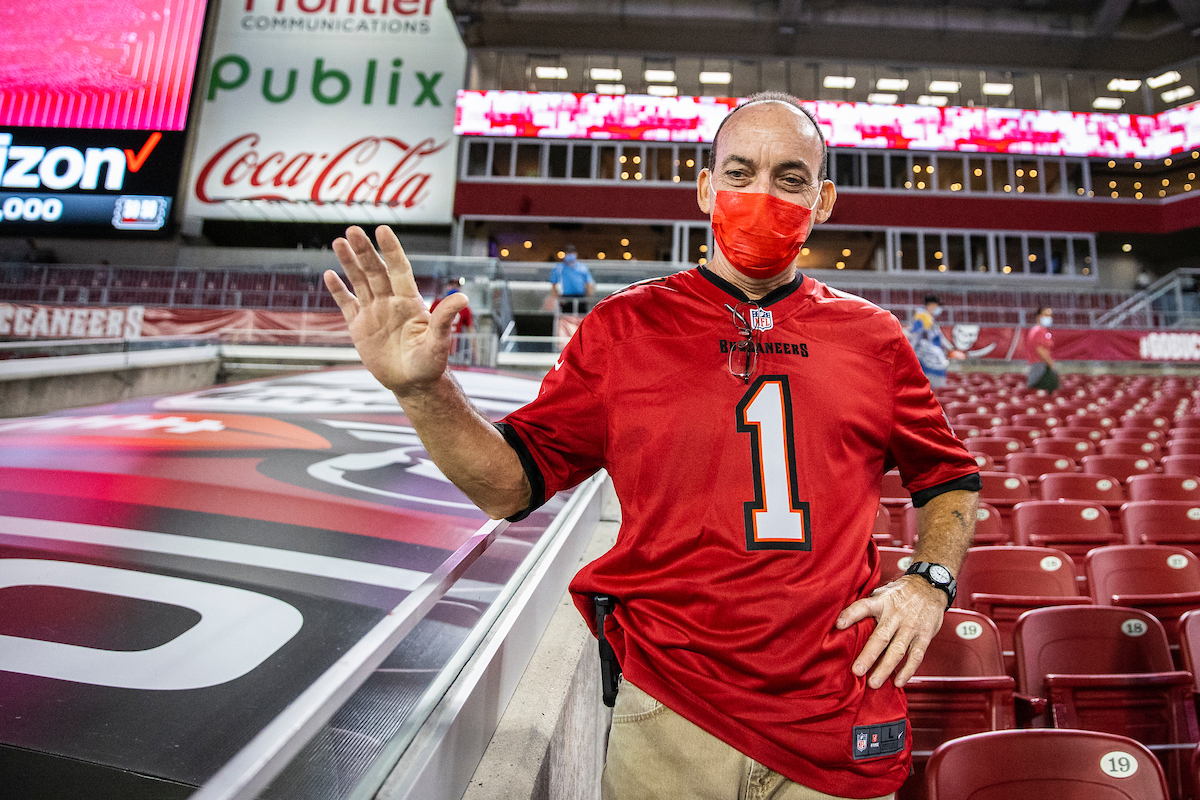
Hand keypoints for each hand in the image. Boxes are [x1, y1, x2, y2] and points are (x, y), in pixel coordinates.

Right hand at [324, 225, 466, 395]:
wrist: (413, 383)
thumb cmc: (430, 364)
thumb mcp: (438, 342)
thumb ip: (445, 319)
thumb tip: (462, 297)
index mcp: (410, 302)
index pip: (399, 270)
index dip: (391, 251)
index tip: (383, 230)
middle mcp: (391, 302)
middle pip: (375, 271)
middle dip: (364, 251)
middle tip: (353, 229)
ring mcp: (374, 312)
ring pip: (359, 282)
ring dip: (349, 262)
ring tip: (339, 241)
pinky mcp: (360, 327)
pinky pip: (347, 304)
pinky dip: (338, 290)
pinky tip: (329, 274)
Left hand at [835, 575, 946, 688]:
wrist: (930, 587)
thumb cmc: (900, 593)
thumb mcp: (882, 593)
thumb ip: (868, 606)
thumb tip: (842, 620)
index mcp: (882, 602)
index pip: (864, 607)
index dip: (851, 614)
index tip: (838, 624)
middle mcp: (896, 615)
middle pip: (881, 636)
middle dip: (869, 655)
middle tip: (857, 671)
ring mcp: (911, 626)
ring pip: (897, 650)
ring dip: (885, 668)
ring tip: (874, 683)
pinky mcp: (924, 636)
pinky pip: (916, 656)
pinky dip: (907, 670)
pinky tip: (898, 682)